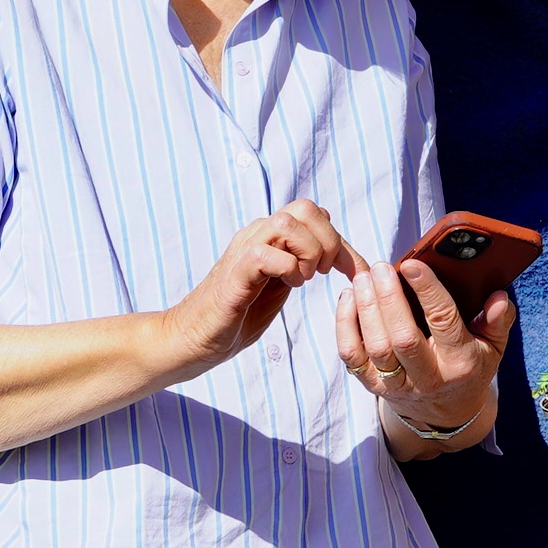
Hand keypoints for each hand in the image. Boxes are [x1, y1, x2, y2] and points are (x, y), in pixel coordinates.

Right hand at [160, 201, 362, 375]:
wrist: (193, 338)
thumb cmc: (237, 316)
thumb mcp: (280, 286)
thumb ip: (299, 265)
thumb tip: (331, 252)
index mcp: (270, 237)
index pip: (316, 216)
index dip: (343, 243)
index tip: (354, 273)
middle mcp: (257, 235)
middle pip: (306, 208)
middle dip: (329, 242)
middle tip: (322, 274)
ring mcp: (243, 251)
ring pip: (287, 223)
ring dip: (308, 252)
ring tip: (302, 280)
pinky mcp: (234, 274)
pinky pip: (264, 253)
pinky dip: (286, 268)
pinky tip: (287, 285)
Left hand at [335, 260, 513, 453]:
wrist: (445, 412)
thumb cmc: (469, 368)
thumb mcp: (493, 348)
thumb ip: (498, 321)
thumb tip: (499, 297)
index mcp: (460, 363)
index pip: (443, 322)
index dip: (427, 291)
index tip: (413, 265)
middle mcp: (428, 378)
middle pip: (402, 337)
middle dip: (389, 297)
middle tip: (382, 267)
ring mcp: (397, 384)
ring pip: (375, 346)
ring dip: (365, 307)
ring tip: (364, 277)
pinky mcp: (372, 387)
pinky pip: (351, 356)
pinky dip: (344, 325)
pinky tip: (349, 298)